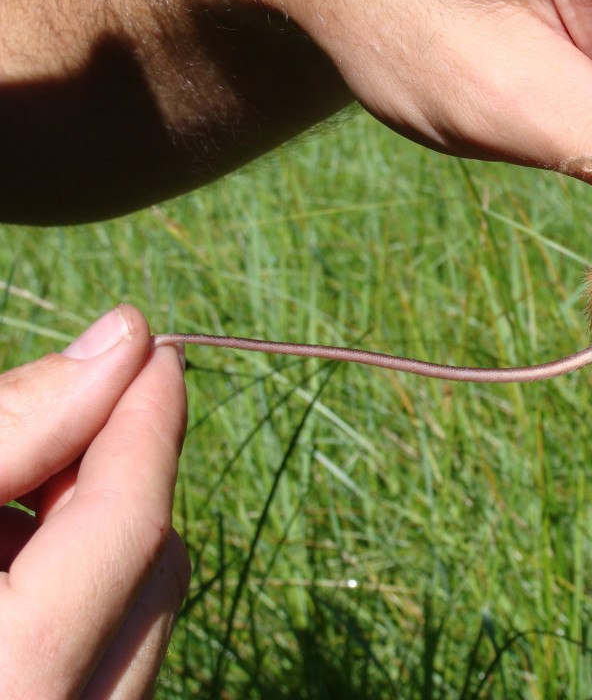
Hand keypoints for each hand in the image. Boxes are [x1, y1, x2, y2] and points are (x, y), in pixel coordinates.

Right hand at [0, 306, 188, 698]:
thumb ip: (10, 425)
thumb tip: (121, 346)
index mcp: (10, 674)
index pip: (128, 524)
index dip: (146, 424)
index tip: (155, 351)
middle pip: (150, 573)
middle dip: (116, 483)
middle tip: (60, 419)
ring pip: (134, 623)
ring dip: (88, 544)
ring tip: (2, 501)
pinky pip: (100, 665)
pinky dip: (69, 600)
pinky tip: (0, 564)